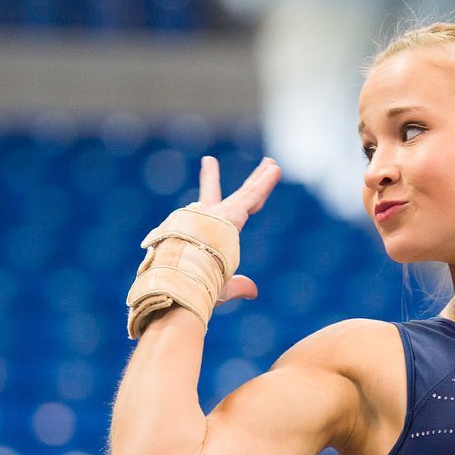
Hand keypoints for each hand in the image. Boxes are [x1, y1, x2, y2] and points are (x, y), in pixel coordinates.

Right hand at [196, 155, 281, 305]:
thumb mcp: (220, 286)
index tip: (204, 192)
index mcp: (205, 236)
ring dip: (261, 178)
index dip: (211, 207)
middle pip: (232, 198)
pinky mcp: (229, 215)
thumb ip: (238, 286)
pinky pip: (252, 195)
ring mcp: (218, 215)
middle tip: (222, 162)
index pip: (213, 218)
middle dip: (239, 183)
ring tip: (272, 163)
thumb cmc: (193, 286)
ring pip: (247, 194)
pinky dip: (265, 182)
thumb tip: (254, 291)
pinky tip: (275, 169)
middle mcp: (209, 221)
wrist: (179, 279)